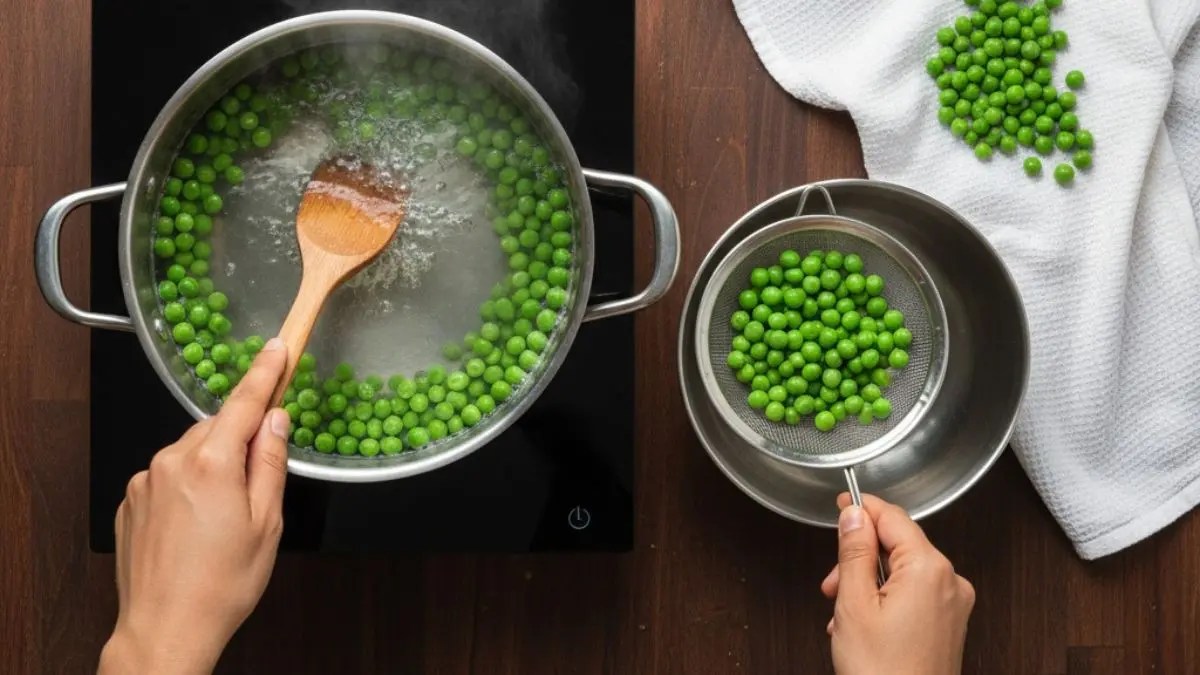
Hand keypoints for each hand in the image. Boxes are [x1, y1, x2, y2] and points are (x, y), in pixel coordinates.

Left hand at [99, 339, 290, 674]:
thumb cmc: (221, 584)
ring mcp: (145, 481)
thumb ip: (271, 463)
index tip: (279, 347)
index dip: (266, 372)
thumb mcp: (266, 522)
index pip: (245, 402)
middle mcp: (172, 461)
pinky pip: (167, 477)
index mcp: (213, 463)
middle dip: (241, 440)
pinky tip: (197, 527)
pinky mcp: (130, 501)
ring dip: (213, 467)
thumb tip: (276, 422)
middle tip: (258, 481)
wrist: (165, 629)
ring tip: (224, 518)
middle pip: (217, 428)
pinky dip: (187, 488)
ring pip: (192, 452)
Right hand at [821, 494, 973, 674]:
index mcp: (929, 569)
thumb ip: (854, 551)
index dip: (862, 508)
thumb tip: (855, 516)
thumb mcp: (854, 604)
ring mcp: (953, 605)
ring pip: (903, 571)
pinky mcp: (949, 624)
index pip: (893, 517)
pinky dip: (885, 600)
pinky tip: (864, 626)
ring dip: (868, 583)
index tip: (842, 504)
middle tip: (831, 584)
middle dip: (860, 558)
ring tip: (845, 615)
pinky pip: (914, 594)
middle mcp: (950, 582)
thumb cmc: (882, 673)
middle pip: (898, 545)